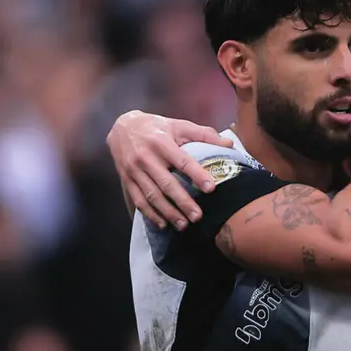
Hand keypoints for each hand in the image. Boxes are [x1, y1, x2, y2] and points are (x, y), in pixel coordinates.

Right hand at [107, 110, 233, 229]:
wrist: (122, 127)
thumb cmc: (156, 127)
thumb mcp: (178, 125)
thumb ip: (204, 134)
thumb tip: (229, 143)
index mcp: (161, 142)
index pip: (182, 161)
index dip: (196, 175)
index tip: (211, 188)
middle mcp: (146, 157)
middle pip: (166, 183)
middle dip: (182, 201)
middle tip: (198, 216)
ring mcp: (134, 170)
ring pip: (152, 195)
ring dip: (168, 212)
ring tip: (184, 225)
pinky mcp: (127, 180)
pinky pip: (138, 200)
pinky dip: (150, 214)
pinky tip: (163, 224)